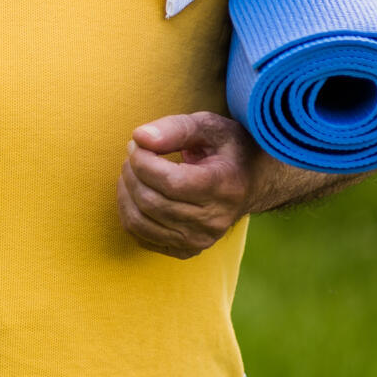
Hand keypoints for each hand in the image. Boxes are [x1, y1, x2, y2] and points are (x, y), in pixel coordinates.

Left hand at [116, 111, 257, 259]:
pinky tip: (137, 192)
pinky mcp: (185, 250)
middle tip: (134, 153)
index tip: (137, 143)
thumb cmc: (226, 149)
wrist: (251, 182)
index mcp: (224, 187)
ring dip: (125, 191)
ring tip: (133, 170)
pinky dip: (128, 211)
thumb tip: (139, 137)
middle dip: (131, 172)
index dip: (142, 160)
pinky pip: (139, 235)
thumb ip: (175, 128)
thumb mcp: (209, 126)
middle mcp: (214, 220)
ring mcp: (200, 240)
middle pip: (150, 201)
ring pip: (138, 221)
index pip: (170, 182)